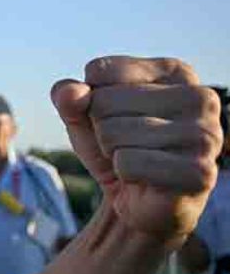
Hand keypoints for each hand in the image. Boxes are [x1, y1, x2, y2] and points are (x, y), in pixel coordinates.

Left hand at [52, 57, 221, 246]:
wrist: (141, 202)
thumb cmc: (118, 148)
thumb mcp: (85, 117)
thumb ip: (69, 96)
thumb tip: (69, 93)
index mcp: (176, 72)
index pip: (100, 71)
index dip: (91, 101)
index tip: (118, 118)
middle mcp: (200, 98)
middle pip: (104, 102)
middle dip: (102, 130)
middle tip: (127, 146)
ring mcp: (205, 135)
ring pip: (113, 133)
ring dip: (113, 153)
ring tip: (138, 161)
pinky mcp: (199, 171)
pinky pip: (126, 163)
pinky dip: (124, 174)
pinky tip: (145, 179)